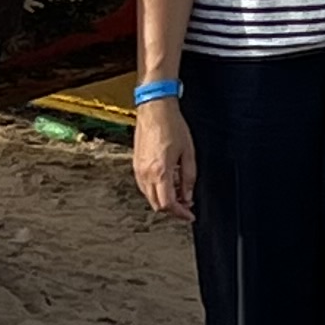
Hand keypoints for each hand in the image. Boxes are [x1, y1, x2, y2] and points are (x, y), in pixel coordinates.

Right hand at [133, 98, 196, 216]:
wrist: (155, 109)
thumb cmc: (172, 126)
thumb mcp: (188, 153)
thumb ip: (188, 178)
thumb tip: (188, 196)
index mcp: (160, 171)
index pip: (168, 204)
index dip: (180, 214)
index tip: (189, 215)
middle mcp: (146, 173)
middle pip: (157, 204)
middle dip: (172, 209)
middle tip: (186, 206)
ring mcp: (138, 169)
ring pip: (149, 197)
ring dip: (163, 201)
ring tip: (179, 194)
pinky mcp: (135, 165)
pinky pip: (144, 186)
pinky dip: (156, 191)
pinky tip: (167, 184)